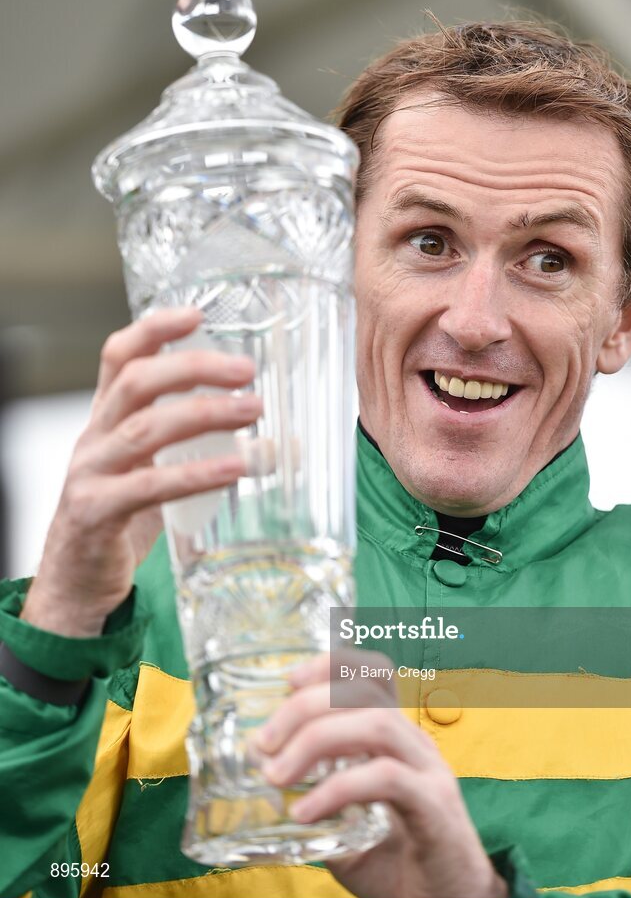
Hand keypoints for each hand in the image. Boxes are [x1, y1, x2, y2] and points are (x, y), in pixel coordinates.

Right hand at [22, 307, 260, 636]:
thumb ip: (207, 451)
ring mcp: (89, 474)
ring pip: (145, 429)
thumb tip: (286, 444)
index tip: (198, 313)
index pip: (120, 356)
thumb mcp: (159, 473)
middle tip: (247, 369)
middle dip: (194, 368)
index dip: (154, 329)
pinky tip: (235, 467)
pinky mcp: (95, 513)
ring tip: (254, 409)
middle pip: (138, 382)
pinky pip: (148, 487)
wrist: (76, 584)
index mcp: (107, 418)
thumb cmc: (125, 519)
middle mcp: (93, 437)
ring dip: (205, 414)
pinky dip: (195, 473)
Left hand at [254, 651, 507, 897]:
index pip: (372, 674)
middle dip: (305, 707)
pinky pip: (385, 778)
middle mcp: (415, 744)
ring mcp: (429, 771)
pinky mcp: (434, 807)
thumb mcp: (346, 826)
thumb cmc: (398, 864)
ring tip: (277, 774)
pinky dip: (337, 789)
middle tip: (264, 743)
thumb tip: (262, 775)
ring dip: (315, 740)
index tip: (288, 680)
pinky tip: (304, 813)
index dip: (330, 665)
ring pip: (375, 724)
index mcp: (397, 739)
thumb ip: (313, 798)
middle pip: (363, 692)